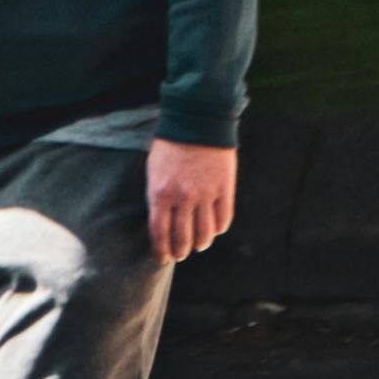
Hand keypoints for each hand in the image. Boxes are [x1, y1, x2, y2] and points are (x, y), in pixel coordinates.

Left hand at [146, 140, 236, 264]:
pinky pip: (224, 218)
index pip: (159, 233)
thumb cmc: (171, 146)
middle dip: (181, 251)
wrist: (198, 121)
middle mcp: (183, 198)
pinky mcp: (225, 188)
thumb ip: (157, 198)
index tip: (163, 257)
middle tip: (181, 254)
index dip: (162, 250)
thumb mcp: (154, 172)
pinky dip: (219, 228)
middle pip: (182, 238)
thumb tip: (163, 224)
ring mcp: (206, 194)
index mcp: (160, 194)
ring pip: (205, 233)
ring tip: (199, 244)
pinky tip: (215, 229)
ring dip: (201, 243)